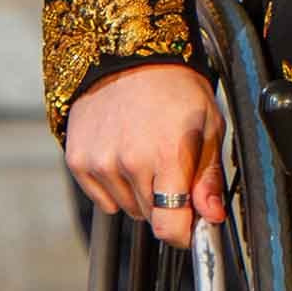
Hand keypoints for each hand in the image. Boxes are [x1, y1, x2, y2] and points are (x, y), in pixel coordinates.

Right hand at [65, 64, 225, 251]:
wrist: (126, 56)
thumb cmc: (174, 88)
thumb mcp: (208, 124)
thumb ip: (209, 176)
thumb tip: (212, 217)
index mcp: (168, 153)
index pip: (169, 225)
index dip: (183, 234)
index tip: (190, 227)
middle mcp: (130, 162)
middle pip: (150, 217)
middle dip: (166, 202)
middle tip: (171, 167)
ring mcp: (101, 162)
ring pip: (127, 209)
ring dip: (140, 194)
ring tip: (146, 154)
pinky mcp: (79, 161)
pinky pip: (102, 200)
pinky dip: (115, 187)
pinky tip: (123, 156)